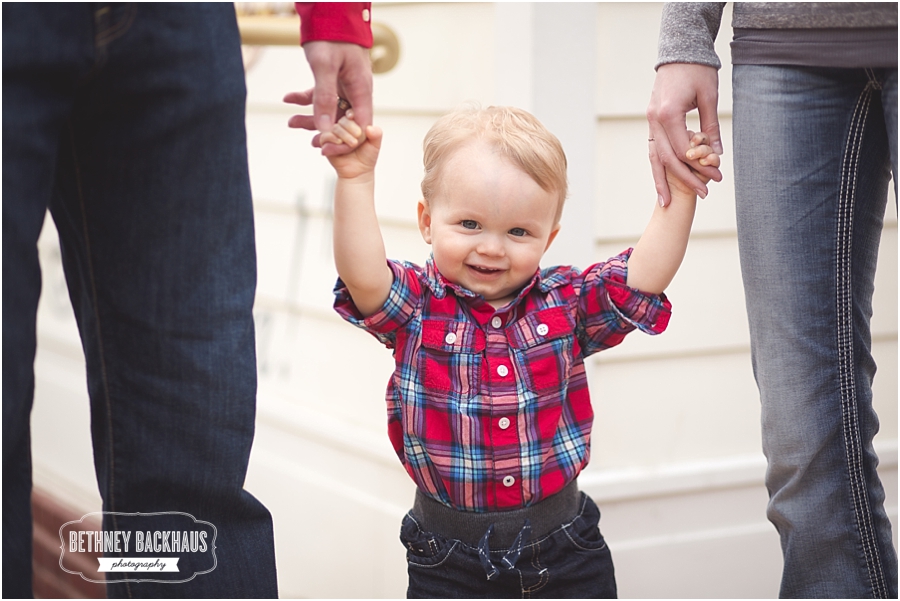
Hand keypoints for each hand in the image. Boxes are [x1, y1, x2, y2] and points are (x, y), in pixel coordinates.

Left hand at [285, 41, 372, 155]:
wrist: (331, 11)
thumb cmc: (332, 35)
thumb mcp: (325, 67)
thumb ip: (324, 97)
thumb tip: (322, 128)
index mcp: (361, 90)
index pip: (360, 127)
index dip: (345, 141)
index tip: (325, 149)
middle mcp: (356, 90)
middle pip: (345, 121)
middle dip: (327, 132)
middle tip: (309, 142)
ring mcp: (346, 85)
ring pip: (331, 110)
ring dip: (312, 117)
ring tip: (290, 122)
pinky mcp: (335, 78)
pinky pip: (322, 95)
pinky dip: (306, 99)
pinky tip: (288, 99)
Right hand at [322, 111, 381, 179]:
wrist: (358, 172)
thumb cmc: (366, 156)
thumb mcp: (375, 144)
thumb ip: (376, 134)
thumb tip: (371, 128)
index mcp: (355, 122)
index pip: (351, 111)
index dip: (351, 113)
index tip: (352, 116)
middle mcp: (343, 126)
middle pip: (343, 119)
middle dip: (350, 127)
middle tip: (357, 138)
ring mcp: (334, 133)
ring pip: (334, 127)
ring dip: (343, 135)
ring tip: (352, 144)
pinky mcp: (325, 142)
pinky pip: (325, 137)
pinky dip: (332, 139)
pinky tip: (339, 143)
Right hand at [647, 63, 722, 205]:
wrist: (679, 51)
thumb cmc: (697, 70)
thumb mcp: (710, 98)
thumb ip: (711, 128)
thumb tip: (716, 156)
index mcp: (668, 113)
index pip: (683, 149)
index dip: (700, 166)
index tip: (716, 176)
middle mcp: (654, 120)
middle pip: (668, 158)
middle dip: (685, 179)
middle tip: (704, 195)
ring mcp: (650, 120)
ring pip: (654, 157)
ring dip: (662, 181)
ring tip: (666, 203)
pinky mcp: (651, 120)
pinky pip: (653, 149)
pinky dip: (657, 167)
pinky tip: (662, 183)